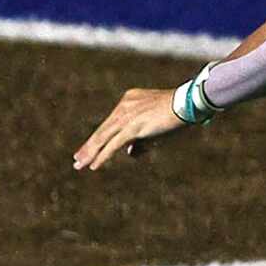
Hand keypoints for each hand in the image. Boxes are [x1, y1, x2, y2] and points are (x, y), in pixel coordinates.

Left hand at [73, 87, 189, 171]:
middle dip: (89, 146)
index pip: (110, 123)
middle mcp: (124, 106)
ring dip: (91, 152)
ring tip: (79, 165)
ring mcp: (127, 116)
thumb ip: (142, 140)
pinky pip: (114, 144)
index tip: (88, 148)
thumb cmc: (177, 114)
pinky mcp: (133, 126)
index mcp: (129, 100)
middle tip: (77, 159)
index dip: (99, 137)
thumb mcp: (156, 128)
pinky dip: (103, 155)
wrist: (188, 102)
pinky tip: (93, 165)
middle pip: (102, 130)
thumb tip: (130, 153)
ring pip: (104, 137)